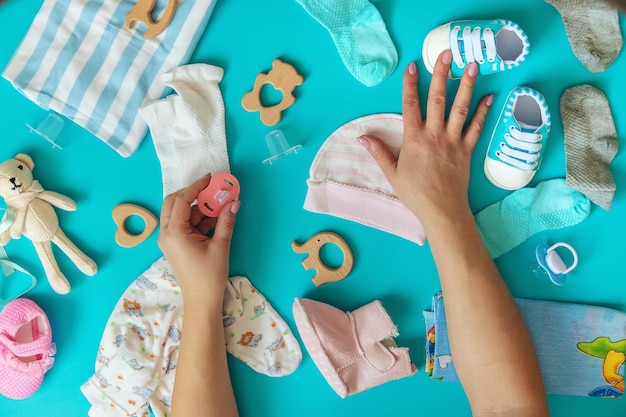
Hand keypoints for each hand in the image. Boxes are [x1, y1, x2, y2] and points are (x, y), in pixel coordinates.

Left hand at [158, 174, 239, 309]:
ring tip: (219, 208)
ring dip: (198, 208)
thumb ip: (226, 221)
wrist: (202, 301)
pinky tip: (214, 220)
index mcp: (174, 232)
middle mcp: (166, 233)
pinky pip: (183, 224)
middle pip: (174, 202)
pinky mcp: (175, 244)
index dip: (197, 187)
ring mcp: (169, 239)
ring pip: (179, 213)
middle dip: (193, 194)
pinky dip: (197, 219)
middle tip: (211, 190)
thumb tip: (235, 202)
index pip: (182, 200)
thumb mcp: (220, 245)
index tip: (210, 179)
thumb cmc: (209, 276)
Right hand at [359, 51, 492, 231]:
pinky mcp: (467, 150)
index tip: (413, 66)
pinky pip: (476, 127)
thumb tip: (361, 137)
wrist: (442, 210)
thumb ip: (378, 152)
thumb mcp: (392, 173)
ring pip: (460, 108)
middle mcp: (433, 135)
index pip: (410, 105)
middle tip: (446, 54)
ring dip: (467, 85)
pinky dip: (484, 111)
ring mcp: (452, 141)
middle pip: (437, 99)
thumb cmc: (415, 194)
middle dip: (441, 74)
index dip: (410, 84)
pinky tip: (490, 97)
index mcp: (413, 139)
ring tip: (473, 66)